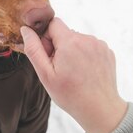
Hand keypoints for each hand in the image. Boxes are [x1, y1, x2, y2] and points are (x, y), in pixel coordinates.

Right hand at [20, 18, 127, 132]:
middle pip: (65, 32)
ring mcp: (100, 45)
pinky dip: (85, 55)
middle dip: (59, 46)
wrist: (100, 109)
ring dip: (72, 51)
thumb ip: (34, 49)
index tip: (49, 56)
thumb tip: (25, 30)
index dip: (46, 38)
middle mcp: (87, 39)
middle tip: (60, 68)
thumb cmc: (70, 95)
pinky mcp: (107, 51)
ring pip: (77, 40)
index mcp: (70, 42)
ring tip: (74, 72)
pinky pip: (89, 46)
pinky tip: (84, 72)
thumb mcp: (45, 74)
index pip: (53, 23)